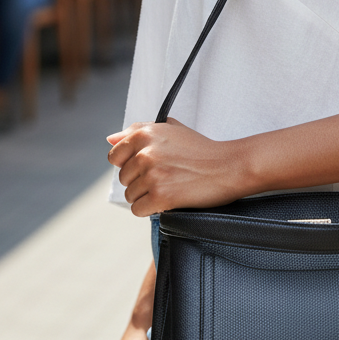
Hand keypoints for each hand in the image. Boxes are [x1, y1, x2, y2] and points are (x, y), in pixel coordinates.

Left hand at [107, 119, 247, 215]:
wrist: (228, 166)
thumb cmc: (201, 149)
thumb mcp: (171, 130)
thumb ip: (137, 131)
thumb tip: (110, 139)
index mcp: (145, 134)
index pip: (115, 156)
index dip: (129, 165)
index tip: (146, 167)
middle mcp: (145, 153)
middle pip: (123, 178)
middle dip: (140, 181)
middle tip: (165, 177)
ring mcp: (152, 175)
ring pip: (130, 195)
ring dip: (146, 196)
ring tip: (169, 187)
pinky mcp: (160, 196)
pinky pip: (138, 209)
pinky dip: (151, 209)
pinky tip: (168, 200)